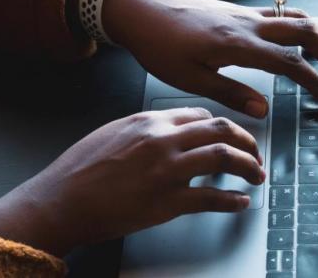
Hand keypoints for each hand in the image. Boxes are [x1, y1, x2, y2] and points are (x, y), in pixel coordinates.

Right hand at [0, 107, 264, 256]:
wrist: (61, 200)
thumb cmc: (79, 170)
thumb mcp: (112, 132)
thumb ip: (144, 130)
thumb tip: (168, 133)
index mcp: (149, 121)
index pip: (201, 115)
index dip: (222, 126)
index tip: (230, 136)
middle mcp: (162, 140)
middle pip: (221, 130)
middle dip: (247, 141)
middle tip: (255, 153)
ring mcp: (167, 170)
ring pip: (224, 158)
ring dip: (249, 166)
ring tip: (256, 175)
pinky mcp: (168, 202)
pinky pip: (212, 198)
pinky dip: (232, 201)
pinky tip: (239, 202)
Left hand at [102, 0, 317, 117]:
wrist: (141, 10)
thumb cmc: (159, 45)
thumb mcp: (190, 79)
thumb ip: (230, 94)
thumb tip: (264, 110)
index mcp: (238, 44)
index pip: (291, 63)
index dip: (315, 82)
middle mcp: (248, 23)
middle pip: (306, 31)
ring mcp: (245, 13)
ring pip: (296, 18)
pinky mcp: (238, 11)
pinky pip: (280, 14)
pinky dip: (300, 28)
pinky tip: (298, 43)